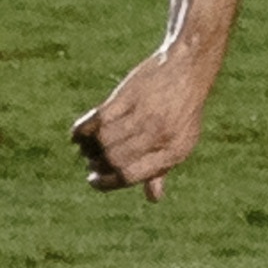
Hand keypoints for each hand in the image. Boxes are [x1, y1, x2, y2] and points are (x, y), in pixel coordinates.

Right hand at [71, 50, 214, 197]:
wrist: (187, 69)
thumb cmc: (183, 111)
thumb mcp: (181, 142)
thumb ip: (162, 169)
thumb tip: (153, 198)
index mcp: (174, 151)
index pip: (131, 176)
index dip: (107, 182)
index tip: (94, 181)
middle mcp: (159, 135)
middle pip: (113, 160)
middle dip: (96, 165)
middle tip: (91, 161)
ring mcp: (143, 115)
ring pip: (103, 140)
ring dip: (88, 147)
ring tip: (88, 146)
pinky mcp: (128, 97)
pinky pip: (96, 119)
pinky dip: (82, 129)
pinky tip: (79, 133)